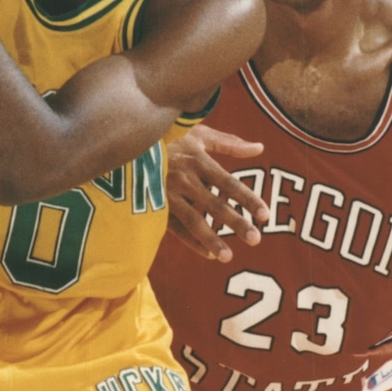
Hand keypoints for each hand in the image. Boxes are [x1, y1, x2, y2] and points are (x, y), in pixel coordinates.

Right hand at [166, 125, 269, 261]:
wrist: (126, 142)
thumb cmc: (168, 136)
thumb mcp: (198, 133)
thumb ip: (229, 143)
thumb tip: (260, 147)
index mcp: (198, 160)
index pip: (229, 183)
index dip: (248, 199)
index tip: (265, 215)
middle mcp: (184, 178)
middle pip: (215, 204)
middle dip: (236, 223)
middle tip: (256, 239)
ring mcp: (167, 194)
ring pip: (193, 220)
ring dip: (212, 239)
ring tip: (228, 257)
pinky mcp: (154, 206)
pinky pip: (174, 228)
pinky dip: (191, 242)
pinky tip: (208, 254)